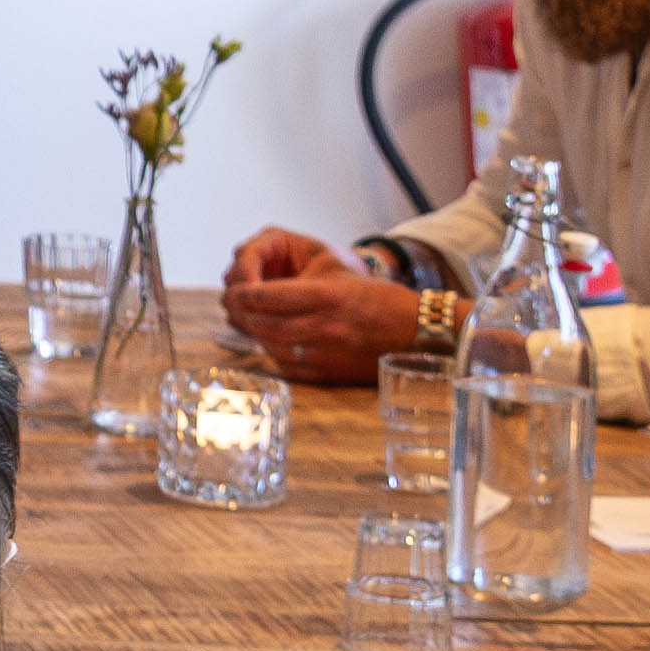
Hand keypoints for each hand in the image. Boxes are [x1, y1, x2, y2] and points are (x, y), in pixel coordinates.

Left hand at [214, 233, 431, 391]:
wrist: (417, 333)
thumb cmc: (380, 299)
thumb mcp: (342, 277)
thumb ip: (300, 284)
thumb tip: (259, 289)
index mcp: (325, 295)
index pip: (265, 295)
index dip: (241, 294)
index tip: (232, 291)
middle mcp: (321, 326)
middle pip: (262, 324)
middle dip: (241, 315)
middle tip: (232, 307)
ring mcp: (323, 353)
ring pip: (270, 346)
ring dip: (254, 335)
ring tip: (249, 323)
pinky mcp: (326, 373)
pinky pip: (285, 366)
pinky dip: (273, 354)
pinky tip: (272, 343)